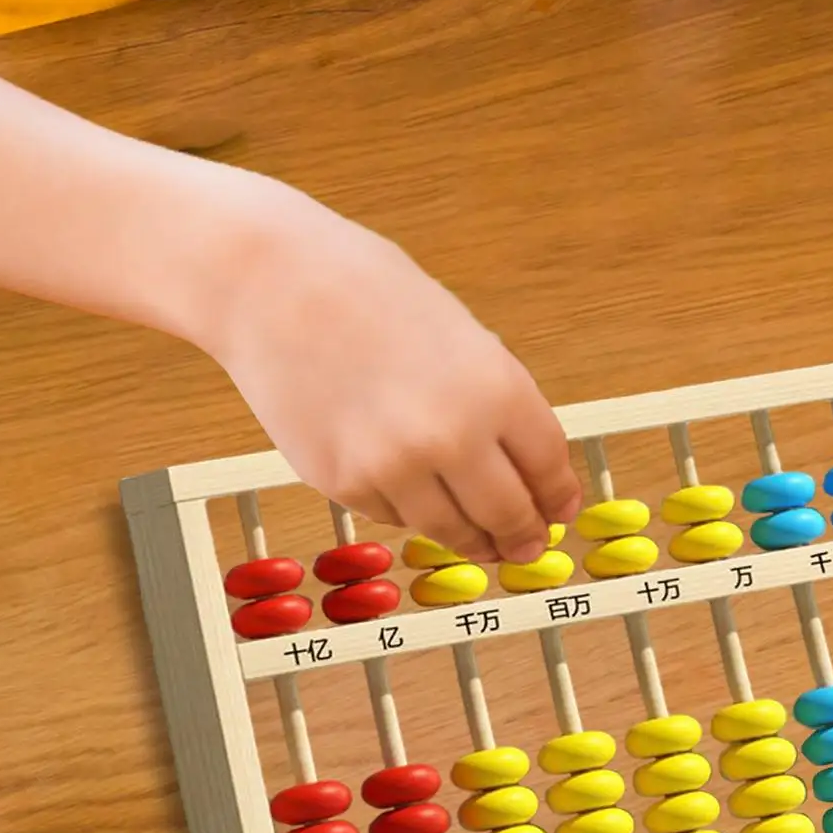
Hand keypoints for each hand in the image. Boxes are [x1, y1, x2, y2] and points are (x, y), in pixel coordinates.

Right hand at [203, 180, 579, 563]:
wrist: (273, 285)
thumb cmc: (369, 294)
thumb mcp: (463, 336)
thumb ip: (496, 402)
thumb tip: (524, 465)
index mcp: (497, 390)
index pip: (548, 468)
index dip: (557, 498)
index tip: (559, 512)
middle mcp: (453, 438)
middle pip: (508, 514)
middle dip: (522, 536)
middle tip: (526, 547)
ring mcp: (395, 468)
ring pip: (450, 529)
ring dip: (472, 540)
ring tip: (481, 542)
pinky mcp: (344, 485)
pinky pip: (394, 516)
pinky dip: (410, 511)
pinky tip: (413, 496)